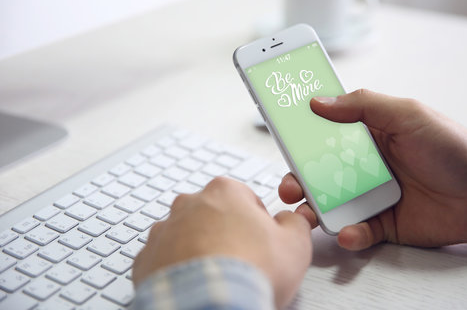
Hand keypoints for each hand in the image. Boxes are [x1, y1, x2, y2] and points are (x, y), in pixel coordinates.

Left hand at [133, 176, 310, 307]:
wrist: (209, 303)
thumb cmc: (249, 271)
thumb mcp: (295, 243)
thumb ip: (295, 223)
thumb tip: (291, 220)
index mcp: (225, 191)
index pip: (246, 199)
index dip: (258, 224)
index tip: (262, 244)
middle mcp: (190, 204)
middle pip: (214, 215)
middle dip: (226, 234)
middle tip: (241, 261)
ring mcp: (164, 230)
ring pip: (187, 236)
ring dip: (200, 250)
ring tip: (218, 276)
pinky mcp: (147, 258)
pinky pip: (166, 260)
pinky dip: (179, 270)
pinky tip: (197, 285)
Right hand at [279, 89, 466, 250]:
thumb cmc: (450, 147)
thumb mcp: (406, 114)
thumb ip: (362, 105)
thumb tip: (318, 102)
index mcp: (366, 135)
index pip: (324, 132)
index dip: (301, 133)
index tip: (279, 134)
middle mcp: (363, 164)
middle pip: (319, 172)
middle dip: (298, 178)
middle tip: (289, 185)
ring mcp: (370, 194)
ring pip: (331, 203)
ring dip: (314, 209)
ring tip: (306, 213)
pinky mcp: (381, 223)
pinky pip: (357, 229)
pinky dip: (350, 233)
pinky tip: (350, 231)